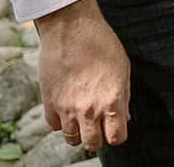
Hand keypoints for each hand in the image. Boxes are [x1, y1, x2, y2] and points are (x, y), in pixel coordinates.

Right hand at [36, 0, 129, 149]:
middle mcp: (89, 109)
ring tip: (82, 116)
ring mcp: (67, 108)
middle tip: (98, 125)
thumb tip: (124, 117)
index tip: (115, 128)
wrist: (71, 28)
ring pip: (71, 139)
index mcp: (112, 100)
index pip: (116, 138)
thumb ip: (123, 97)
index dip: (117, 135)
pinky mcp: (49, 103)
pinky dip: (61, 121)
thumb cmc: (101, 44)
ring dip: (78, 131)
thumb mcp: (123, 68)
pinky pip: (54, 126)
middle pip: (92, 144)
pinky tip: (67, 108)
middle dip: (97, 138)